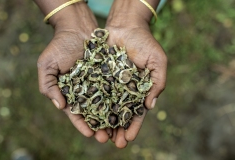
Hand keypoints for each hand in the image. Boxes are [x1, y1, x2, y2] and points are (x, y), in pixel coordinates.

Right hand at [36, 2, 108, 142]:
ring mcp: (99, 83)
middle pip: (94, 113)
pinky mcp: (110, 74)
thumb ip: (48, 86)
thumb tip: (60, 106)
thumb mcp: (47, 66)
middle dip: (100, 126)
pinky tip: (127, 110)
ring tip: (119, 131)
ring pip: (107, 105)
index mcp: (70, 93)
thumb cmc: (58, 47)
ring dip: (112, 118)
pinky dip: (121, 99)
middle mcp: (86, 91)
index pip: (76, 113)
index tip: (90, 133)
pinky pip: (117, 89)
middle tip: (107, 138)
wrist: (76, 28)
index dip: (82, 124)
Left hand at [105, 0, 166, 147]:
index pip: (137, 113)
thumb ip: (157, 83)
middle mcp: (123, 90)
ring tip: (100, 136)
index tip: (129, 138)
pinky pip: (93, 92)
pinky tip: (88, 117)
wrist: (126, 26)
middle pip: (120, 114)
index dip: (134, 126)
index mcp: (139, 90)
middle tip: (114, 143)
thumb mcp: (158, 62)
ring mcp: (110, 84)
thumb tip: (150, 106)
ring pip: (106, 107)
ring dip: (104, 123)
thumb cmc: (145, 43)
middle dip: (118, 129)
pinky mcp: (97, 76)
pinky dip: (91, 105)